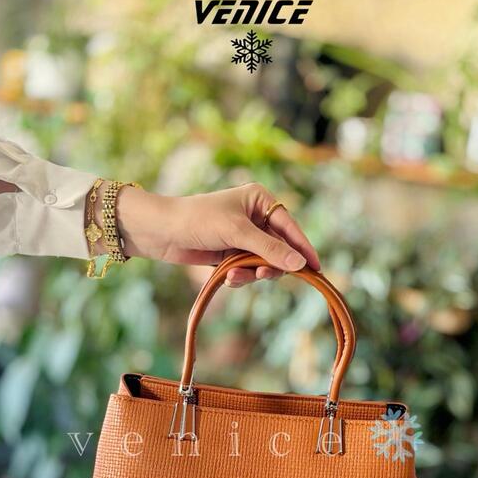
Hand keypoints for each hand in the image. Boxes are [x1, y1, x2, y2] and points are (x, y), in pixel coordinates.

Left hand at [98, 182, 319, 285]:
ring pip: (263, 263)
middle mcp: (255, 217)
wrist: (161, 232)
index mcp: (260, 200)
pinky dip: (240, 277)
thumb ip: (269, 249)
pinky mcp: (231, 253)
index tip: (316, 268)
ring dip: (252, 274)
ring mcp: (243, 237)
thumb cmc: (198, 220)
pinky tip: (226, 278)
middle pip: (279, 248)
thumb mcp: (237, 233)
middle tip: (262, 276)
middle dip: (270, 265)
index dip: (303, 248)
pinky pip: (247, 270)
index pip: (290, 226)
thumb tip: (300, 265)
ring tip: (234, 276)